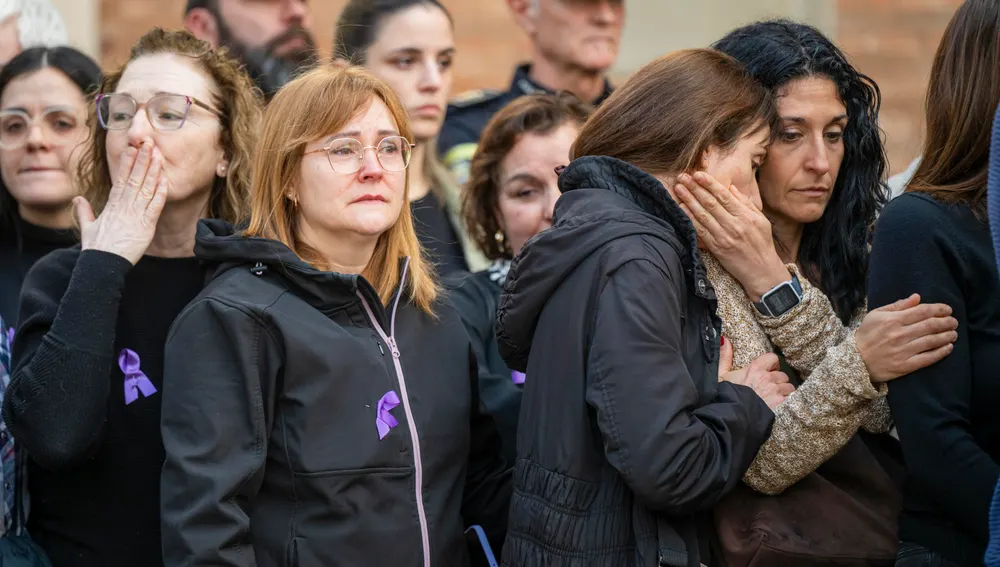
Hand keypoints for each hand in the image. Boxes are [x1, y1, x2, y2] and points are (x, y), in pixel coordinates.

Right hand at [75, 139, 167, 264]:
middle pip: (135, 179)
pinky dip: (160, 193)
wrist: (102, 264)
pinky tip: (165, 180)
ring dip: (153, 171)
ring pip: (146, 188)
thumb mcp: (88, 227)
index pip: (121, 179)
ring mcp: (135, 215)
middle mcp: (124, 207)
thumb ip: (84, 211)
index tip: (133, 149)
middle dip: (142, 160)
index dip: (128, 163)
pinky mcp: (145, 226)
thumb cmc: (95, 248)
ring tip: (158, 155)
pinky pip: (155, 206)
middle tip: (149, 143)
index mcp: (112, 205)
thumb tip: (77, 198)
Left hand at [674, 172, 791, 300]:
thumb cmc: (762, 243)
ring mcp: (724, 236)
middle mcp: (734, 224)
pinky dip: (690, 219)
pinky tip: (682, 209)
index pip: (724, 196)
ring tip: (679, 189)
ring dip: (689, 201)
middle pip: (711, 203)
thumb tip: (731, 188)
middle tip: (683, 177)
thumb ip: (746, 203)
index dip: (709, 184)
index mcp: (746, 215)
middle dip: (695, 188)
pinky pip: (700, 231)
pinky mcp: (717, 248)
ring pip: (703, 215)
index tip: (698, 174)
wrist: (762, 270)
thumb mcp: (761, 220)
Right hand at [719, 342, 794, 409]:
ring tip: (774, 401)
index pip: (773, 358)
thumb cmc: (724, 397)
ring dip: (784, 393)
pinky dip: (788, 404)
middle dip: (777, 382)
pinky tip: (779, 409)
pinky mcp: (782, 405)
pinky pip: (792, 400)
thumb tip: (725, 340)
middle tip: (769, 390)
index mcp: (755, 369)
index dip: (772, 365)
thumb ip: (725, 357)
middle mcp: (768, 378)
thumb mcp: (720, 376)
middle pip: (782, 376)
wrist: (730, 418)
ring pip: (789, 388)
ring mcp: (776, 392)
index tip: (768, 372)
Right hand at [855, 294, 957, 381]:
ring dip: (946, 336)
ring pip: (931, 341)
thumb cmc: (865, 335)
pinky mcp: (905, 366)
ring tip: (953, 333)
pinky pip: (928, 358)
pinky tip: (948, 348)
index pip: (922, 311)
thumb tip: (917, 297)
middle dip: (946, 322)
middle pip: (930, 325)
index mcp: (892, 320)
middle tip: (954, 322)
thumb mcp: (875, 315)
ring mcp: (902, 351)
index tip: (948, 309)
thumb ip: (897, 306)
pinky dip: (941, 352)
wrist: (854, 360)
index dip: (939, 309)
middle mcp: (899, 335)